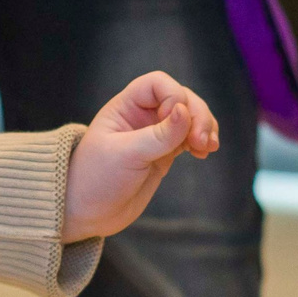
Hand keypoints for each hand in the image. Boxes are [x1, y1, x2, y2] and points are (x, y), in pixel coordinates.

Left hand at [64, 72, 218, 240]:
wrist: (89, 212)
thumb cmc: (96, 179)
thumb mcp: (125, 155)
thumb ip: (158, 135)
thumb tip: (185, 111)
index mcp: (124, 107)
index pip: (157, 84)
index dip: (173, 96)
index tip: (176, 123)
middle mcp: (141, 115)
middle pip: (180, 97)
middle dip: (196, 114)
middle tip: (201, 140)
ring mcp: (154, 134)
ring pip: (189, 117)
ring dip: (204, 126)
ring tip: (208, 147)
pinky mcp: (164, 153)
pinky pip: (189, 137)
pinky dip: (202, 140)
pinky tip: (205, 152)